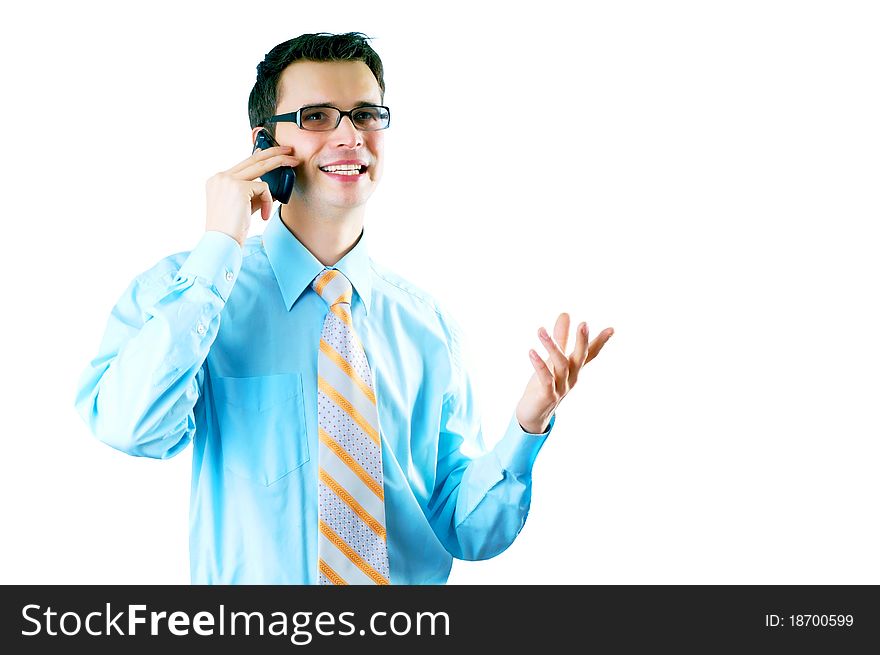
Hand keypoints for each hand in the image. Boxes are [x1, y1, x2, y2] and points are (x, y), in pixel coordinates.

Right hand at [204, 145, 300, 246]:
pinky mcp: (238, 187)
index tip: (271, 151)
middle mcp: (221, 177)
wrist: (222, 242)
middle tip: (289, 150)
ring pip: (261, 166)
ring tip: (294, 164)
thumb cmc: (232, 228)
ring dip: (280, 163)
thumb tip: (271, 184)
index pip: (243, 163)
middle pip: (252, 158)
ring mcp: (228, 180)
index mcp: (218, 180)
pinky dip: (268, 201)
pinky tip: (263, 215)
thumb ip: (253, 192)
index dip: (259, 155)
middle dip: (274, 152)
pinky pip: (264, 188)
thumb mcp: (242, 205)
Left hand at [515, 312, 613, 433]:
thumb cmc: (543, 385)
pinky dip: (539, 365)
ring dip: (552, 347)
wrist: (533, 415)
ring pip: (561, 365)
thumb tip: (566, 314)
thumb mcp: (552, 360)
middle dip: (582, 341)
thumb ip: (560, 338)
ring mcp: (561, 387)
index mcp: (574, 369)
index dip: (600, 342)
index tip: (612, 329)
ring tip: (541, 331)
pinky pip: (545, 379)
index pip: (590, 354)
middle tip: (584, 324)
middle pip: (580, 358)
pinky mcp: (547, 395)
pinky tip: (531, 352)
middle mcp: (571, 377)